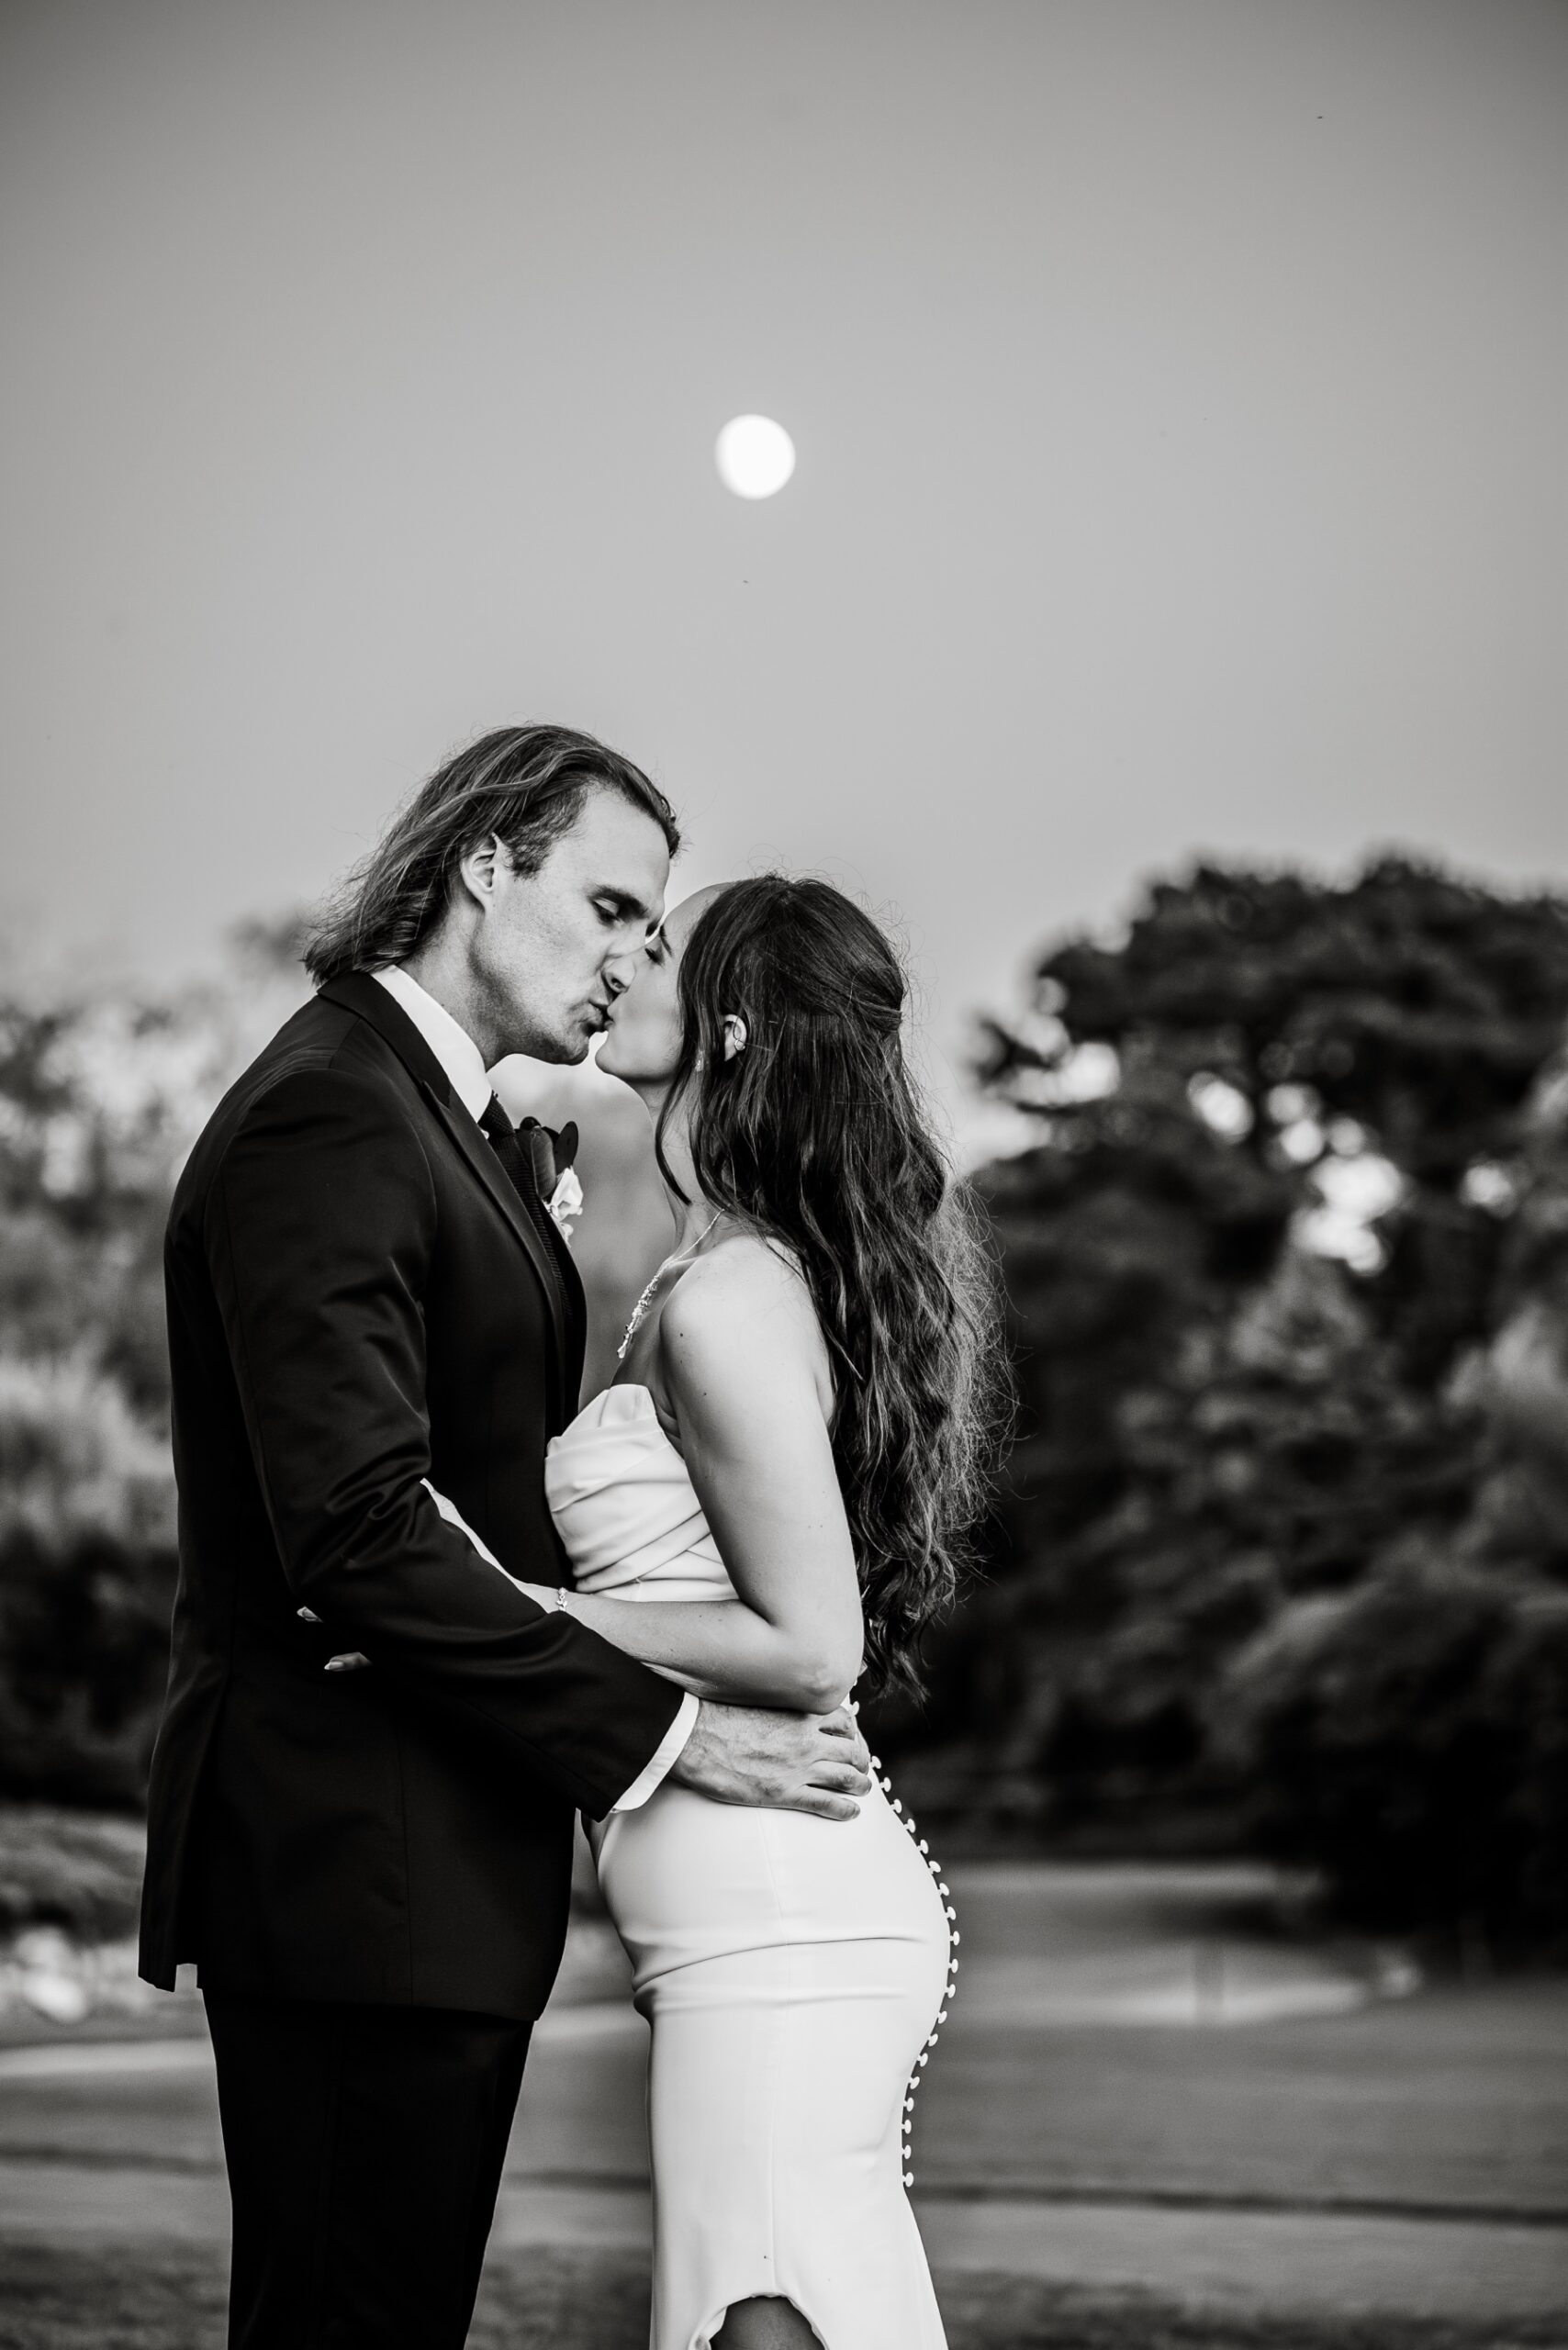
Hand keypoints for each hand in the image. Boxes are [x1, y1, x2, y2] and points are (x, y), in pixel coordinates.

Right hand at [670, 1701, 871, 1821]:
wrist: (695, 1737)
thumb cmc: (719, 1717)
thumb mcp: (758, 1702)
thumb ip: (780, 1708)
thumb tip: (785, 1710)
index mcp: (800, 1715)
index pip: (844, 1721)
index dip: (853, 1733)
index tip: (852, 1740)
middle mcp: (806, 1740)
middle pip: (851, 1751)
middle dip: (861, 1761)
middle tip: (861, 1768)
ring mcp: (798, 1768)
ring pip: (846, 1778)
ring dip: (860, 1785)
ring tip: (863, 1789)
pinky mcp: (785, 1793)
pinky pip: (827, 1804)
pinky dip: (844, 1809)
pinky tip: (851, 1813)